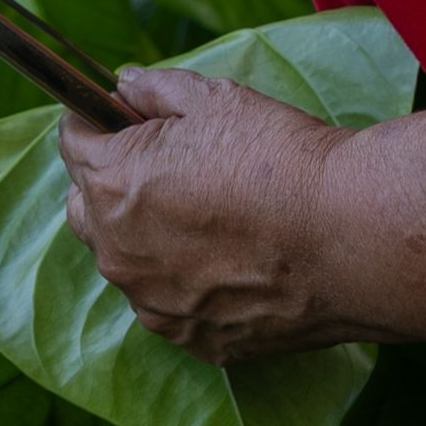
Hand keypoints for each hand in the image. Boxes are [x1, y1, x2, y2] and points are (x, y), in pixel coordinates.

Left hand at [59, 66, 359, 364]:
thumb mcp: (214, 99)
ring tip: (210, 218)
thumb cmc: (283, 160)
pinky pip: (170, 304)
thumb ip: (154, 89)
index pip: (71, 142)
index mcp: (111, 185)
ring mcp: (155, 305)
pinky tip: (233, 262)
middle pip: (85, 207)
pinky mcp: (195, 341)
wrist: (353, 237)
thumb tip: (124, 84)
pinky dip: (186, 284)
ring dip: (147, 238)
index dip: (98, 122)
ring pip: (128, 262)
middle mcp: (118, 253)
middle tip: (166, 166)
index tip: (125, 118)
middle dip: (110, 182)